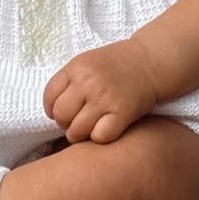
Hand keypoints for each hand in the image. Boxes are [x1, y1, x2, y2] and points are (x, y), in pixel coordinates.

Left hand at [41, 39, 160, 144]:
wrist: (149, 61)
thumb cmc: (115, 64)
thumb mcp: (86, 62)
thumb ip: (69, 80)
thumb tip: (52, 109)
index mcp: (76, 68)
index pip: (49, 96)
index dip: (50, 109)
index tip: (57, 113)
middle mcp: (88, 83)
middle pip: (61, 115)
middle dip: (64, 123)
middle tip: (73, 122)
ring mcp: (105, 99)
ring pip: (77, 130)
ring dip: (78, 134)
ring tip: (86, 129)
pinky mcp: (122, 113)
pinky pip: (100, 136)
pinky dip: (98, 137)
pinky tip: (103, 130)